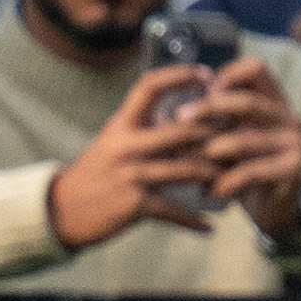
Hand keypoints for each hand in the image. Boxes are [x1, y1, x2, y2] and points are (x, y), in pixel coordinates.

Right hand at [46, 69, 229, 252]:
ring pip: (186, 169)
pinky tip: (211, 227)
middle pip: (181, 131)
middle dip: (213, 133)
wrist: (63, 210)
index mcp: (121, 125)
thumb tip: (185, 116)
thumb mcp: (113, 141)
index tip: (206, 74)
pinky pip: (175, 211)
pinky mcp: (136, 205)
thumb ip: (144, 129)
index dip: (178, 75)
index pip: (149, 87)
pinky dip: (194, 221)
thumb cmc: (95, 174)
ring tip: (232, 175)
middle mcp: (126, 146)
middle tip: (238, 133)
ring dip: (214, 174)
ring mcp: (132, 175)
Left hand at [193, 54, 300, 249]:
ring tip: (191, 162)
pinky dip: (226, 182)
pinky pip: (251, 171)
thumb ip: (216, 119)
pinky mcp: (293, 169)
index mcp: (274, 101)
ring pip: (245, 139)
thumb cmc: (245, 167)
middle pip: (247, 101)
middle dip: (209, 107)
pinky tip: (210, 191)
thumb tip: (178, 111)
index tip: (203, 89)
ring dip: (212, 150)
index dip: (228, 74)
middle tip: (181, 117)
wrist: (276, 208)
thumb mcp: (232, 136)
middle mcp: (288, 117)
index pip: (256, 69)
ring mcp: (294, 142)